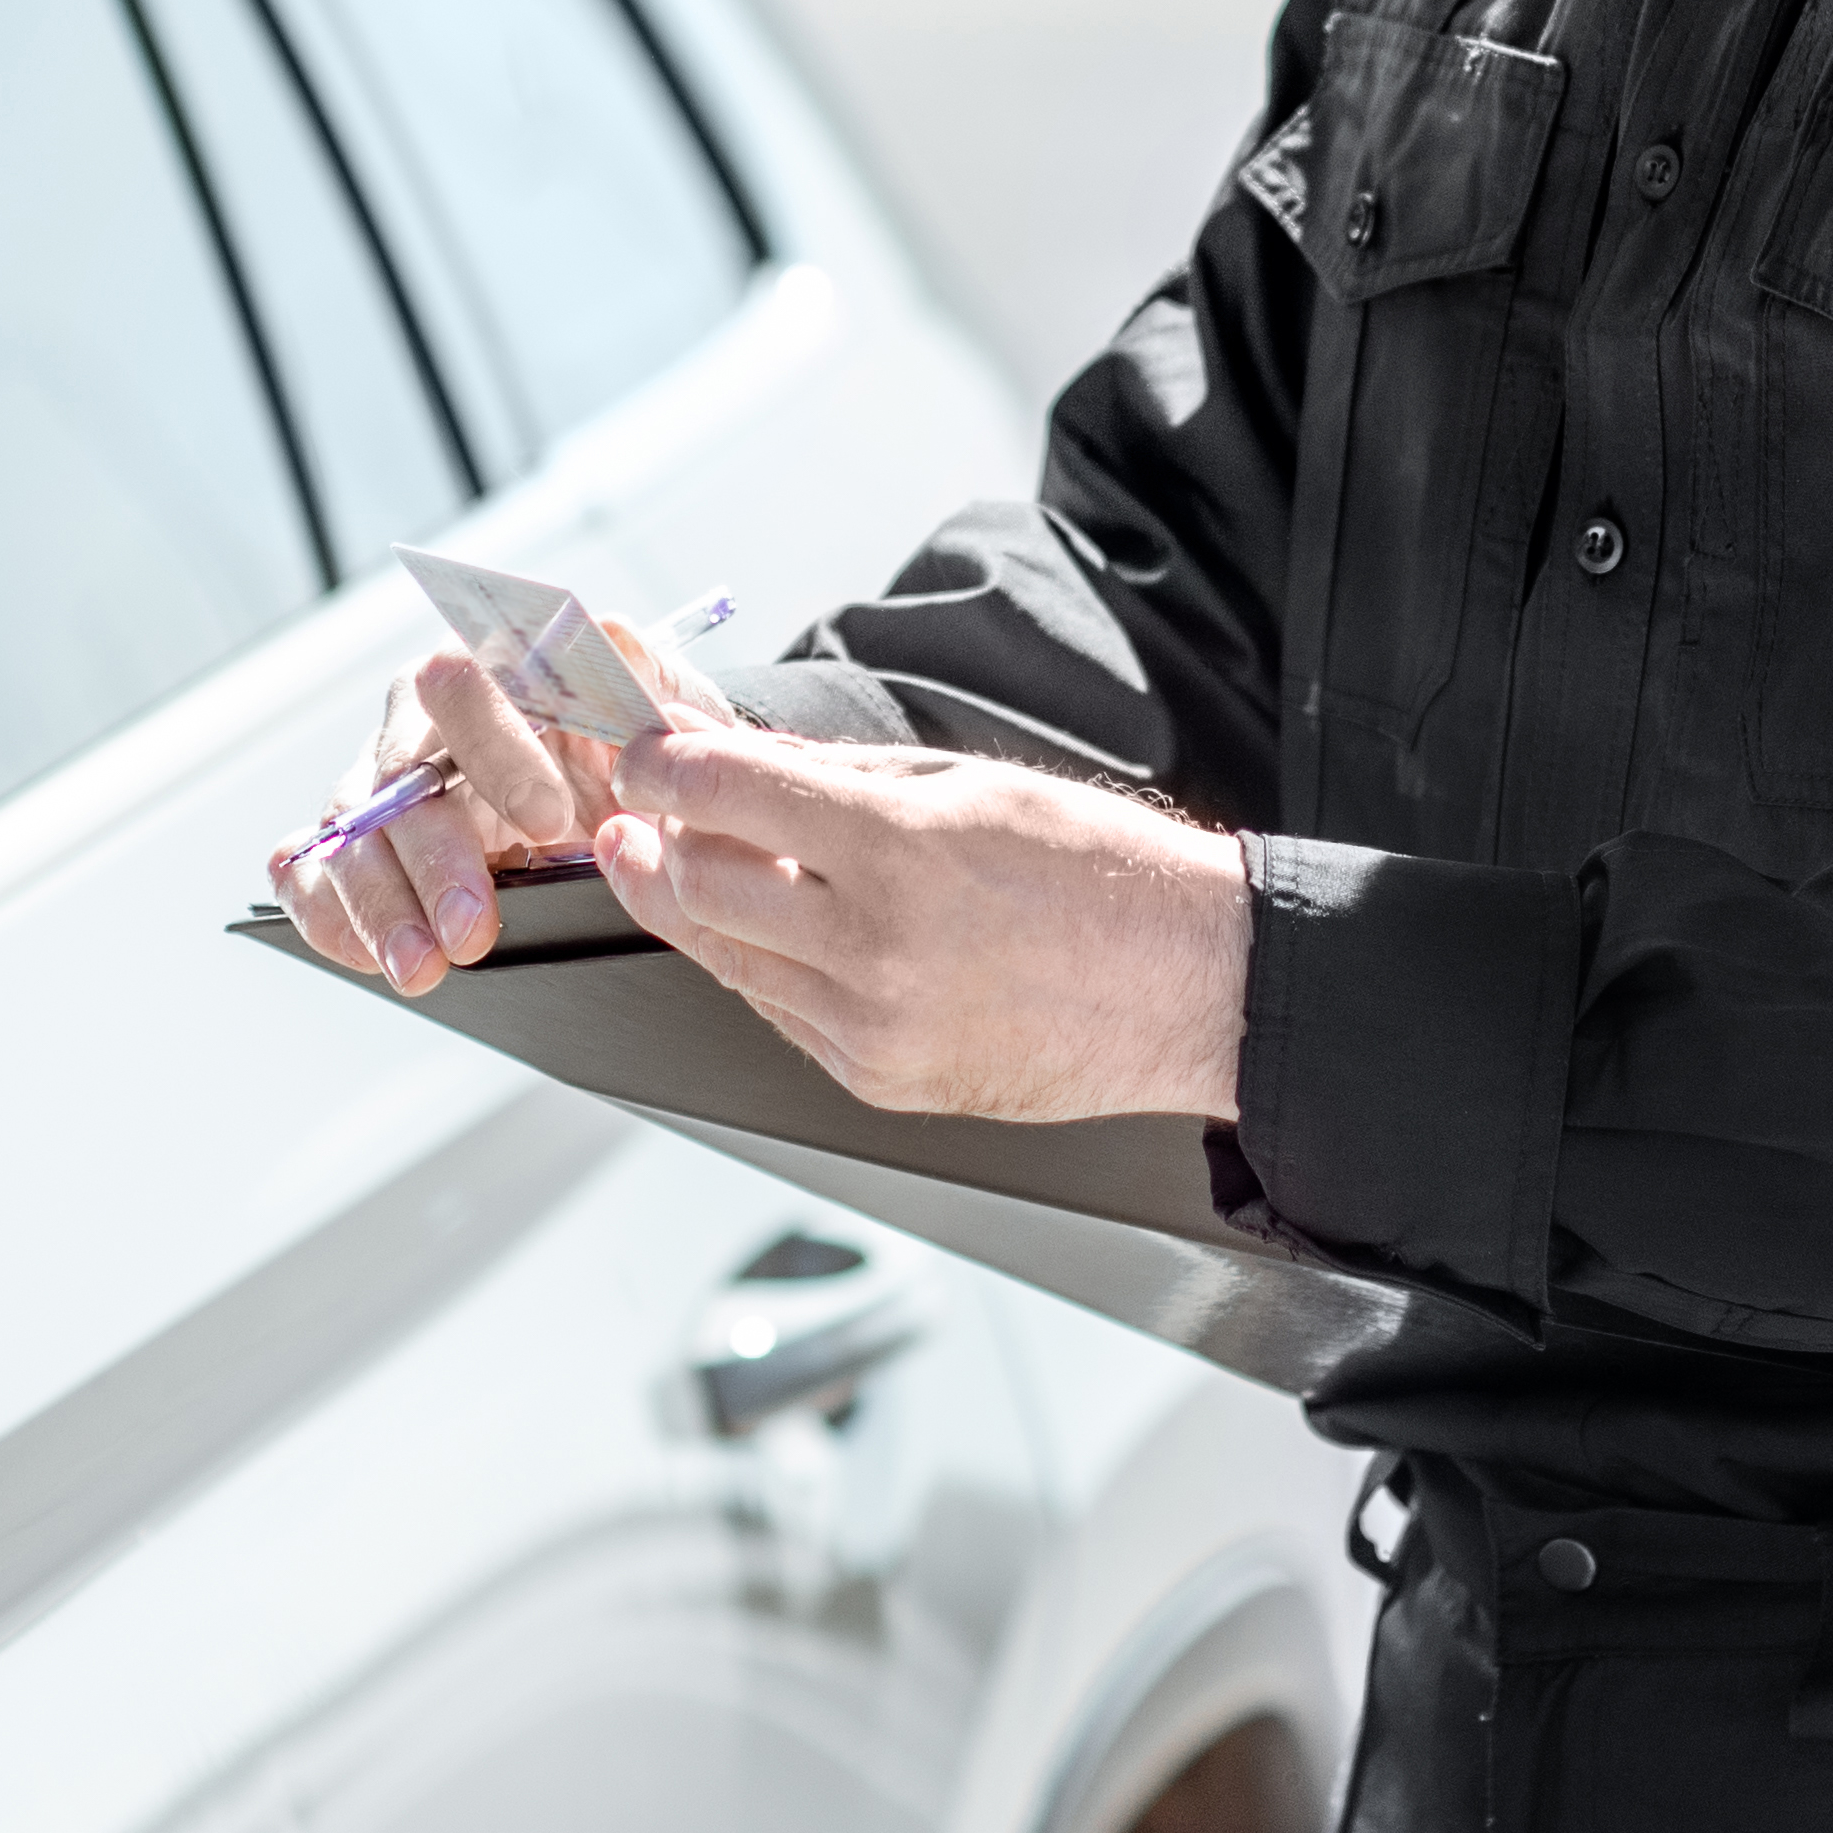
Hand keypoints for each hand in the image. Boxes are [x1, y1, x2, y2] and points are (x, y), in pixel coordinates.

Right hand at [275, 613, 733, 994]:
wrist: (631, 811)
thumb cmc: (642, 756)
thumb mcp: (668, 712)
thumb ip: (642, 674)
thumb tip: (604, 636)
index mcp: (492, 673)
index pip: (466, 682)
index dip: (497, 749)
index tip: (548, 821)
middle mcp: (423, 722)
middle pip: (399, 775)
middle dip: (435, 859)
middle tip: (474, 930)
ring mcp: (381, 786)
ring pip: (349, 832)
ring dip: (379, 904)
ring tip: (422, 968)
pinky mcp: (357, 846)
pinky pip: (309, 872)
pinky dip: (330, 916)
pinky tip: (372, 958)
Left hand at [589, 716, 1246, 1126]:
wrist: (1192, 988)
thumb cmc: (1097, 871)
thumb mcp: (967, 784)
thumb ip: (831, 776)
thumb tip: (727, 752)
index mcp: (901, 852)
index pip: (725, 795)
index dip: (660, 765)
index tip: (640, 752)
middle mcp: (876, 950)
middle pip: (698, 884)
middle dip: (659, 837)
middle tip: (649, 806)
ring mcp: (873, 1029)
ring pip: (725, 957)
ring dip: (695, 901)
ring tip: (685, 858)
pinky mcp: (879, 1081)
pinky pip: (778, 1013)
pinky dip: (761, 964)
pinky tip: (773, 927)